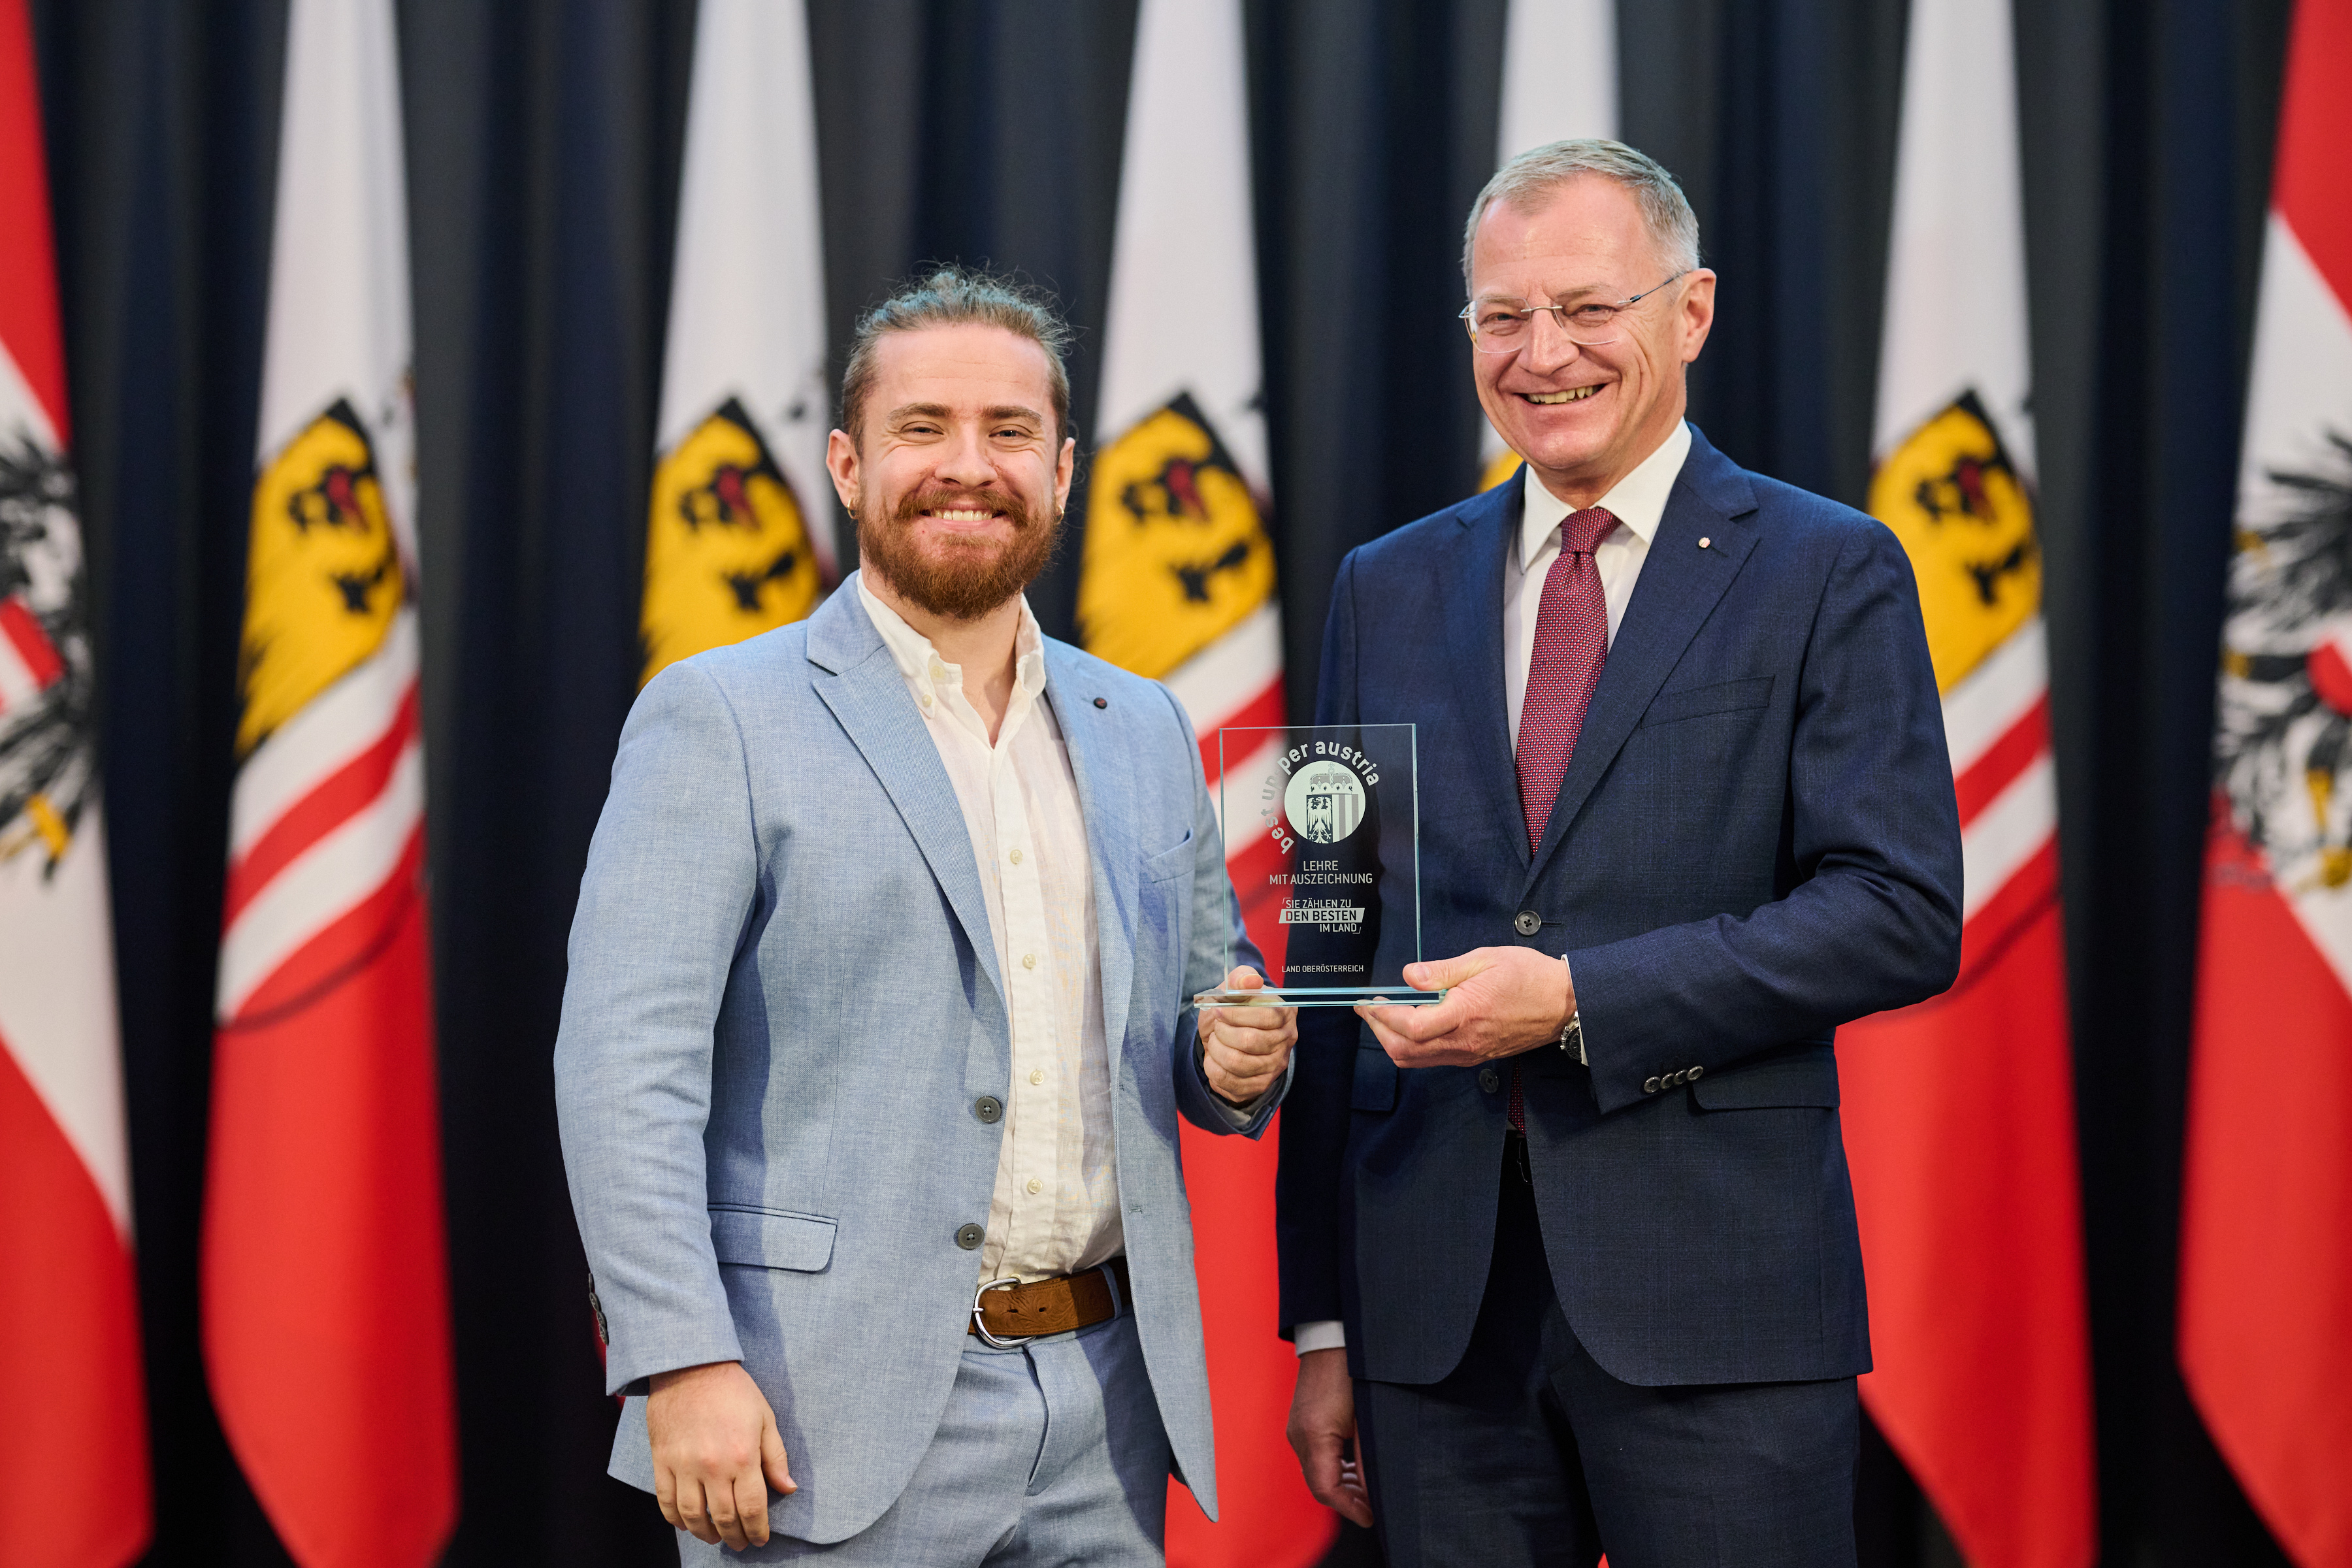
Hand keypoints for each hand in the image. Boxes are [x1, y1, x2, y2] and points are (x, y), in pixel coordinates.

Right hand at [647, 1360, 795, 1549]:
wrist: (691, 1365)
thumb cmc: (733, 1389)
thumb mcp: (765, 1418)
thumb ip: (776, 1457)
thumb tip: (788, 1488)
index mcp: (743, 1456)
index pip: (753, 1508)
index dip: (758, 1530)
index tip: (760, 1539)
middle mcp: (713, 1466)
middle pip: (724, 1517)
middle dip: (735, 1537)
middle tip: (740, 1543)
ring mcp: (684, 1465)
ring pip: (693, 1516)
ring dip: (705, 1534)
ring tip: (715, 1537)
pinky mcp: (662, 1460)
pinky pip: (665, 1501)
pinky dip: (675, 1519)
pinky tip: (686, 1524)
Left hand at [1201, 965, 1297, 1106]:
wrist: (1224, 1038)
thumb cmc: (1230, 1010)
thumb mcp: (1231, 989)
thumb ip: (1240, 979)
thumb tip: (1251, 981)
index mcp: (1285, 1012)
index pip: (1267, 1015)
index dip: (1237, 1014)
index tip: (1218, 1010)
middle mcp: (1286, 1040)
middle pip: (1251, 1041)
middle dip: (1223, 1033)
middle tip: (1216, 1027)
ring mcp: (1276, 1065)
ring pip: (1239, 1063)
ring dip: (1217, 1050)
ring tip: (1214, 1042)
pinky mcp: (1261, 1084)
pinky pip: (1231, 1082)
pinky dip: (1214, 1069)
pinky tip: (1214, 1059)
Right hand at [1288, 1348, 1371, 1526]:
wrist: (1331, 1339)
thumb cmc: (1352, 1372)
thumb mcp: (1365, 1420)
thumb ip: (1366, 1460)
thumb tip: (1373, 1491)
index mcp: (1314, 1436)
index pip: (1326, 1490)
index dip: (1349, 1508)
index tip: (1370, 1517)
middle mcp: (1298, 1436)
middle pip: (1318, 1484)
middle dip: (1345, 1500)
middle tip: (1372, 1507)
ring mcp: (1296, 1429)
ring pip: (1315, 1472)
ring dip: (1339, 1485)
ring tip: (1366, 1490)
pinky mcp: (1300, 1423)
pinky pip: (1312, 1456)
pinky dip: (1331, 1468)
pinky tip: (1351, 1469)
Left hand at [1355, 946, 1572, 1068]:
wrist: (1565, 1004)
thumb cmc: (1529, 976)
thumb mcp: (1485, 960)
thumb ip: (1444, 970)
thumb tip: (1409, 975)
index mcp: (1466, 1013)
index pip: (1412, 1026)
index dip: (1384, 1016)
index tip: (1370, 1001)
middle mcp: (1465, 1041)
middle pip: (1406, 1051)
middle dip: (1380, 1031)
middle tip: (1370, 1008)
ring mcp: (1470, 1053)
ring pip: (1417, 1060)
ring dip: (1394, 1041)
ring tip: (1385, 1016)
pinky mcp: (1476, 1057)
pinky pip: (1434, 1059)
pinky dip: (1413, 1046)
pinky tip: (1413, 1024)